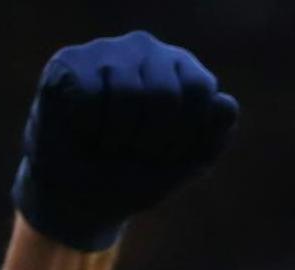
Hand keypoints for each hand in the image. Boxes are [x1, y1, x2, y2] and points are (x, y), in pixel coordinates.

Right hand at [13, 32, 238, 251]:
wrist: (85, 194)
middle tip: (138, 153)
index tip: (172, 154)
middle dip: (153, 139)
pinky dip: (89, 127)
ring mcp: (108, 51)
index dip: (188, 133)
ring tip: (111, 144)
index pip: (200, 89)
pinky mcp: (69, 60)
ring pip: (126, 92)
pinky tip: (85, 130)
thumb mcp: (188, 163)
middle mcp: (150, 52)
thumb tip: (225, 103)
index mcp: (187, 73)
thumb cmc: (140, 174)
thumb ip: (214, 135)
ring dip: (119, 136)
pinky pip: (87, 94)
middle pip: (165, 93)